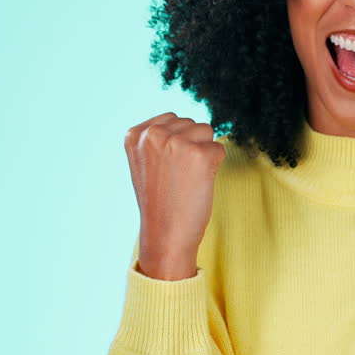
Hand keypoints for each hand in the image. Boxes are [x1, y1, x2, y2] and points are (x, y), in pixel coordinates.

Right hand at [123, 113, 225, 278]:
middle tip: (178, 177)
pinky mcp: (199, 154)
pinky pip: (219, 149)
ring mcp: (176, 142)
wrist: (165, 234)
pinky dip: (214, 166)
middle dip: (191, 146)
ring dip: (203, 154)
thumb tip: (186, 123)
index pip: (172, 119)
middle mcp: (153, 134)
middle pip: (191, 123)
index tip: (167, 168)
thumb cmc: (159, 201)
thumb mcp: (145, 163)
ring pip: (207, 132)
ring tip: (187, 179)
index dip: (177, 144)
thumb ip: (158, 139)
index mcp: (136, 134)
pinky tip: (198, 183)